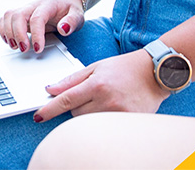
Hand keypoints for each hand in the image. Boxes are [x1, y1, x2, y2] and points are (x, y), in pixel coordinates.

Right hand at [0, 0, 84, 53]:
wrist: (64, 3)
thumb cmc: (69, 10)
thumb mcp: (78, 15)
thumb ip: (72, 21)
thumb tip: (63, 29)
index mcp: (47, 5)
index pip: (37, 17)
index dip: (36, 34)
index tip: (38, 48)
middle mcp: (33, 5)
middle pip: (18, 15)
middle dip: (18, 34)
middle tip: (24, 49)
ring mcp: (25, 10)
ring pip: (9, 16)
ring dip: (8, 32)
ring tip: (16, 47)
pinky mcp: (20, 15)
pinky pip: (5, 19)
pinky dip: (4, 30)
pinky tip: (9, 41)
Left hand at [32, 49, 168, 121]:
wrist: (156, 72)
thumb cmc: (125, 68)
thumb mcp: (96, 67)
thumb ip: (72, 79)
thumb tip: (50, 89)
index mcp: (97, 85)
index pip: (66, 100)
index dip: (49, 109)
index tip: (38, 116)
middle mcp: (107, 101)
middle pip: (76, 114)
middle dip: (76, 106)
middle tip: (89, 95)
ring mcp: (118, 114)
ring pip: (89, 122)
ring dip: (89, 114)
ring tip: (103, 100)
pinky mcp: (129, 122)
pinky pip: (105, 127)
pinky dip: (102, 120)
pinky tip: (112, 107)